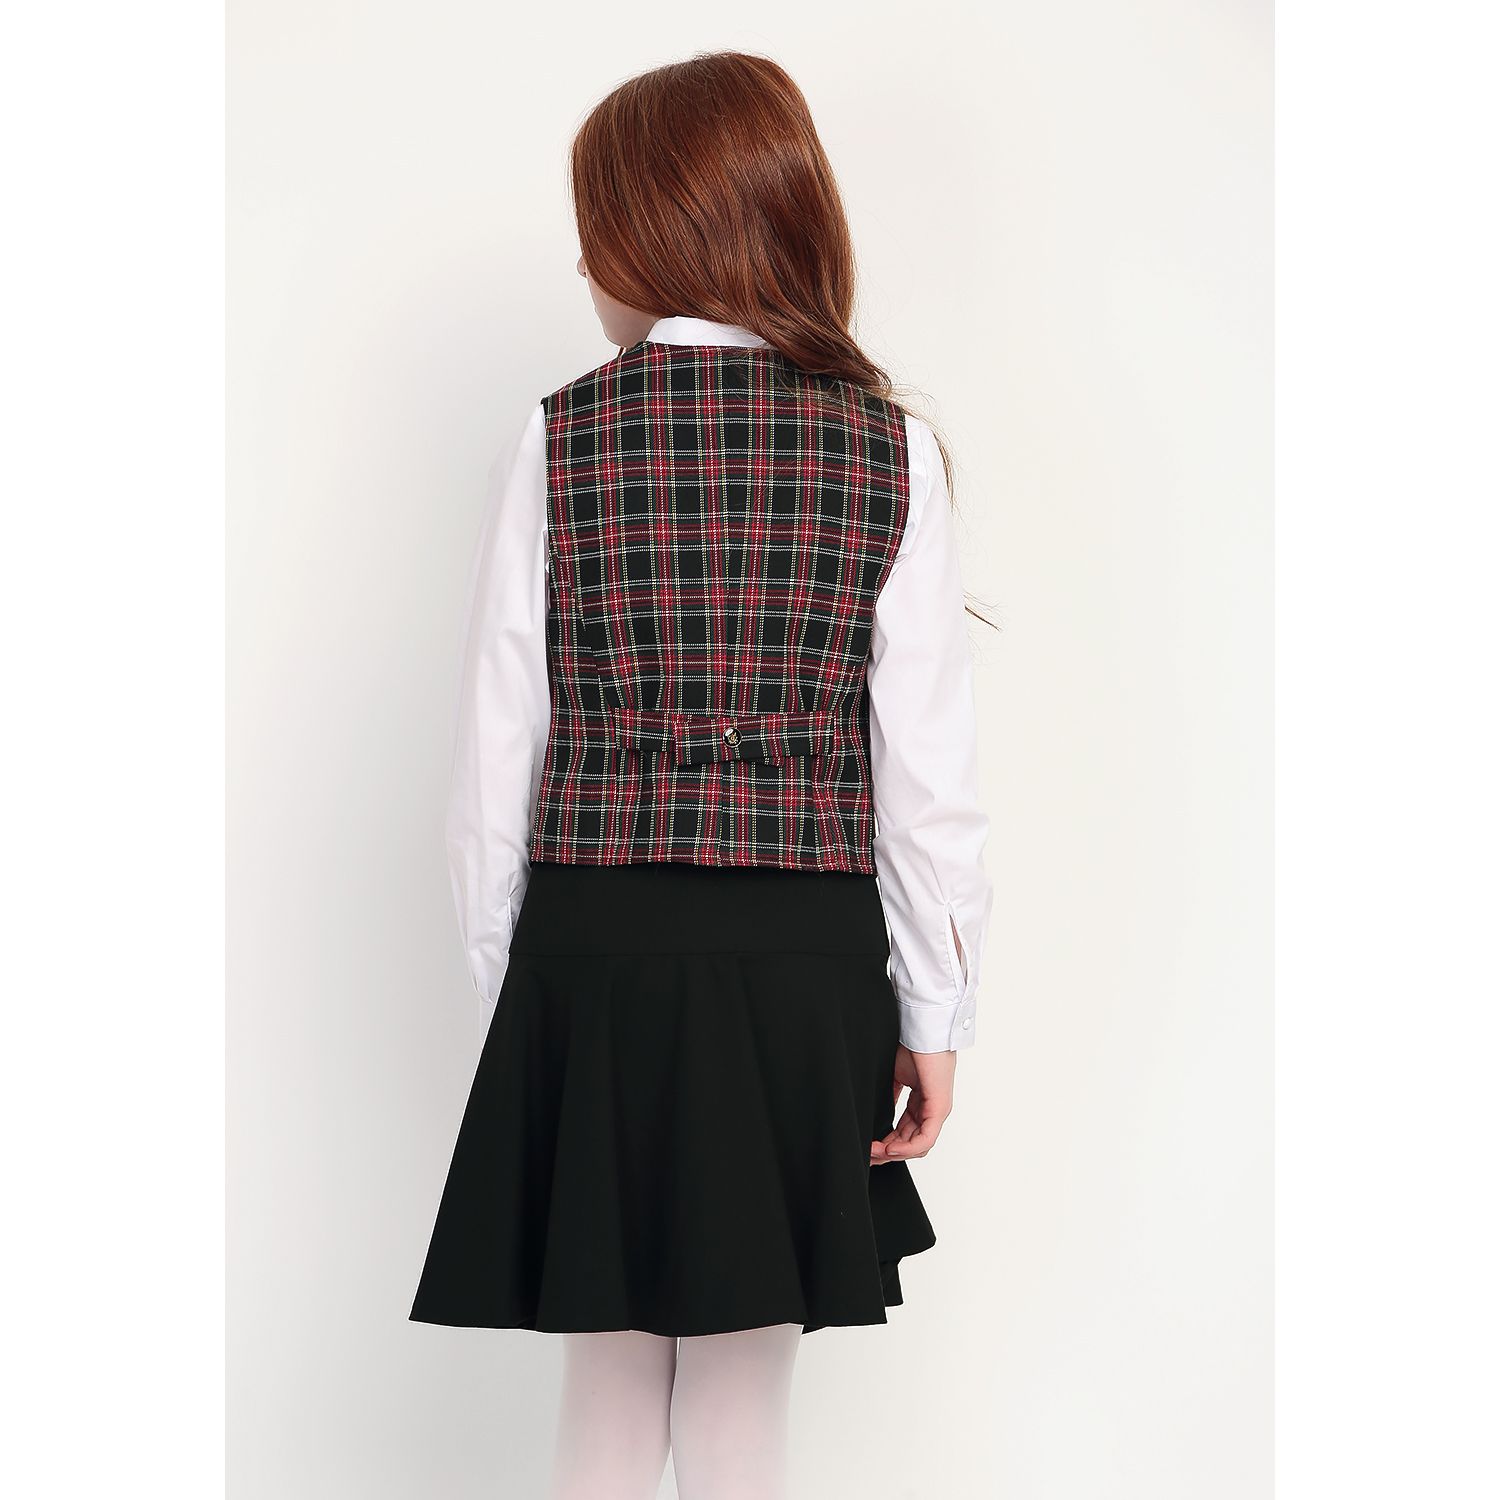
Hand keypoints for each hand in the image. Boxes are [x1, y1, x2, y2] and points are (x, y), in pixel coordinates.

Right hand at [870, 1045, 955, 1164]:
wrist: (922, 1028)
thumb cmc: (912, 1045)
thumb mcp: (896, 1076)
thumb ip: (890, 1096)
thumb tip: (874, 1111)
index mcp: (922, 1103)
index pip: (905, 1134)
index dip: (886, 1144)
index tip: (868, 1147)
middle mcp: (932, 1110)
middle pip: (911, 1144)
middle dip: (887, 1153)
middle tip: (867, 1155)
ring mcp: (938, 1110)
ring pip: (918, 1146)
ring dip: (894, 1153)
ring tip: (874, 1152)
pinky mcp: (939, 1107)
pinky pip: (925, 1138)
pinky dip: (907, 1147)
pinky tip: (889, 1148)